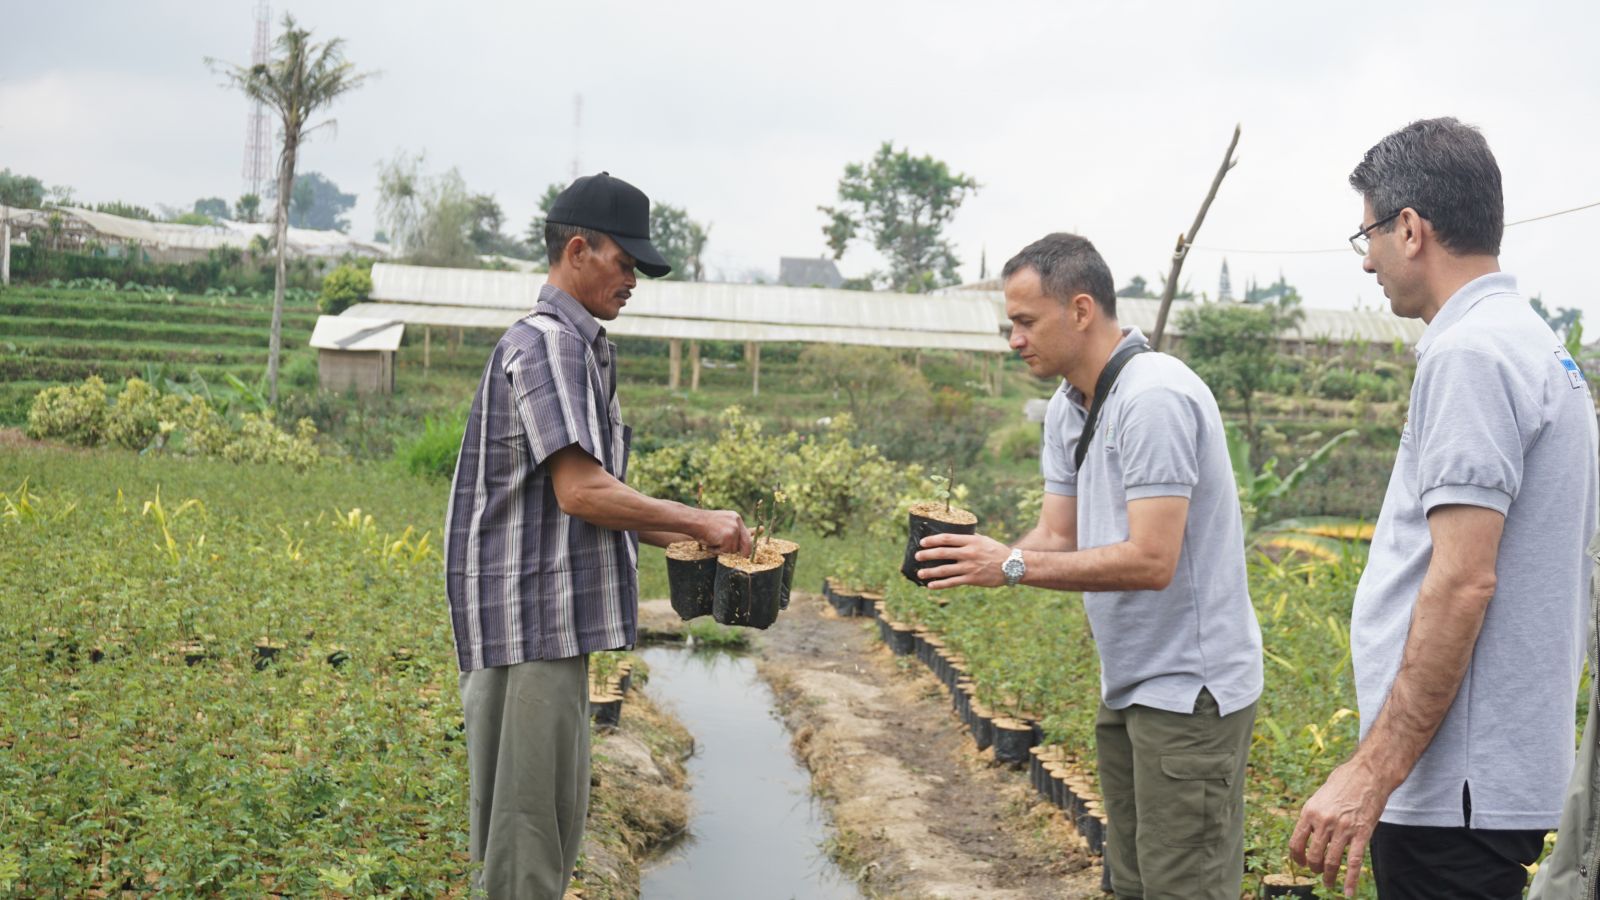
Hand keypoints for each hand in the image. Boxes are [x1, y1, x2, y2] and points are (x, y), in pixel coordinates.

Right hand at [695, 510, 750, 555]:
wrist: (693, 521)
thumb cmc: (702, 525)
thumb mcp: (720, 525)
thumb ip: (729, 532)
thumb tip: (739, 547)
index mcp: (735, 518)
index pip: (746, 534)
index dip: (746, 545)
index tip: (746, 554)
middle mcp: (737, 522)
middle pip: (746, 543)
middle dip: (743, 552)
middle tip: (742, 556)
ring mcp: (733, 529)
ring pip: (733, 549)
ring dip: (722, 549)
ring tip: (712, 542)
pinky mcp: (728, 536)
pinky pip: (725, 551)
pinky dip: (716, 550)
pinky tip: (709, 543)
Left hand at [914, 532, 1009, 588]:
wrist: (1012, 566)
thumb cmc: (996, 551)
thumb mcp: (983, 540)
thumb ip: (969, 538)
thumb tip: (955, 533)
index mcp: (971, 541)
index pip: (947, 539)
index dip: (933, 540)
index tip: (922, 542)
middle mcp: (968, 553)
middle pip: (942, 553)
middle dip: (927, 555)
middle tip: (917, 556)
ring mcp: (969, 567)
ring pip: (945, 570)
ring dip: (930, 571)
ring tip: (920, 573)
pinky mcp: (971, 579)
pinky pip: (952, 582)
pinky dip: (940, 584)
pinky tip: (930, 585)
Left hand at [1289, 758, 1390, 896]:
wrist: (1367, 774)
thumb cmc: (1342, 783)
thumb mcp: (1320, 797)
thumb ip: (1313, 816)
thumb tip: (1307, 834)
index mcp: (1309, 812)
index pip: (1296, 842)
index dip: (1297, 858)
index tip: (1301, 863)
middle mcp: (1324, 822)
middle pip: (1313, 855)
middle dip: (1314, 867)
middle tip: (1317, 872)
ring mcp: (1343, 829)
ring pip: (1331, 861)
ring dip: (1328, 876)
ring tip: (1327, 883)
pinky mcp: (1362, 834)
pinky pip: (1353, 862)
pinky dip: (1350, 880)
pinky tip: (1348, 892)